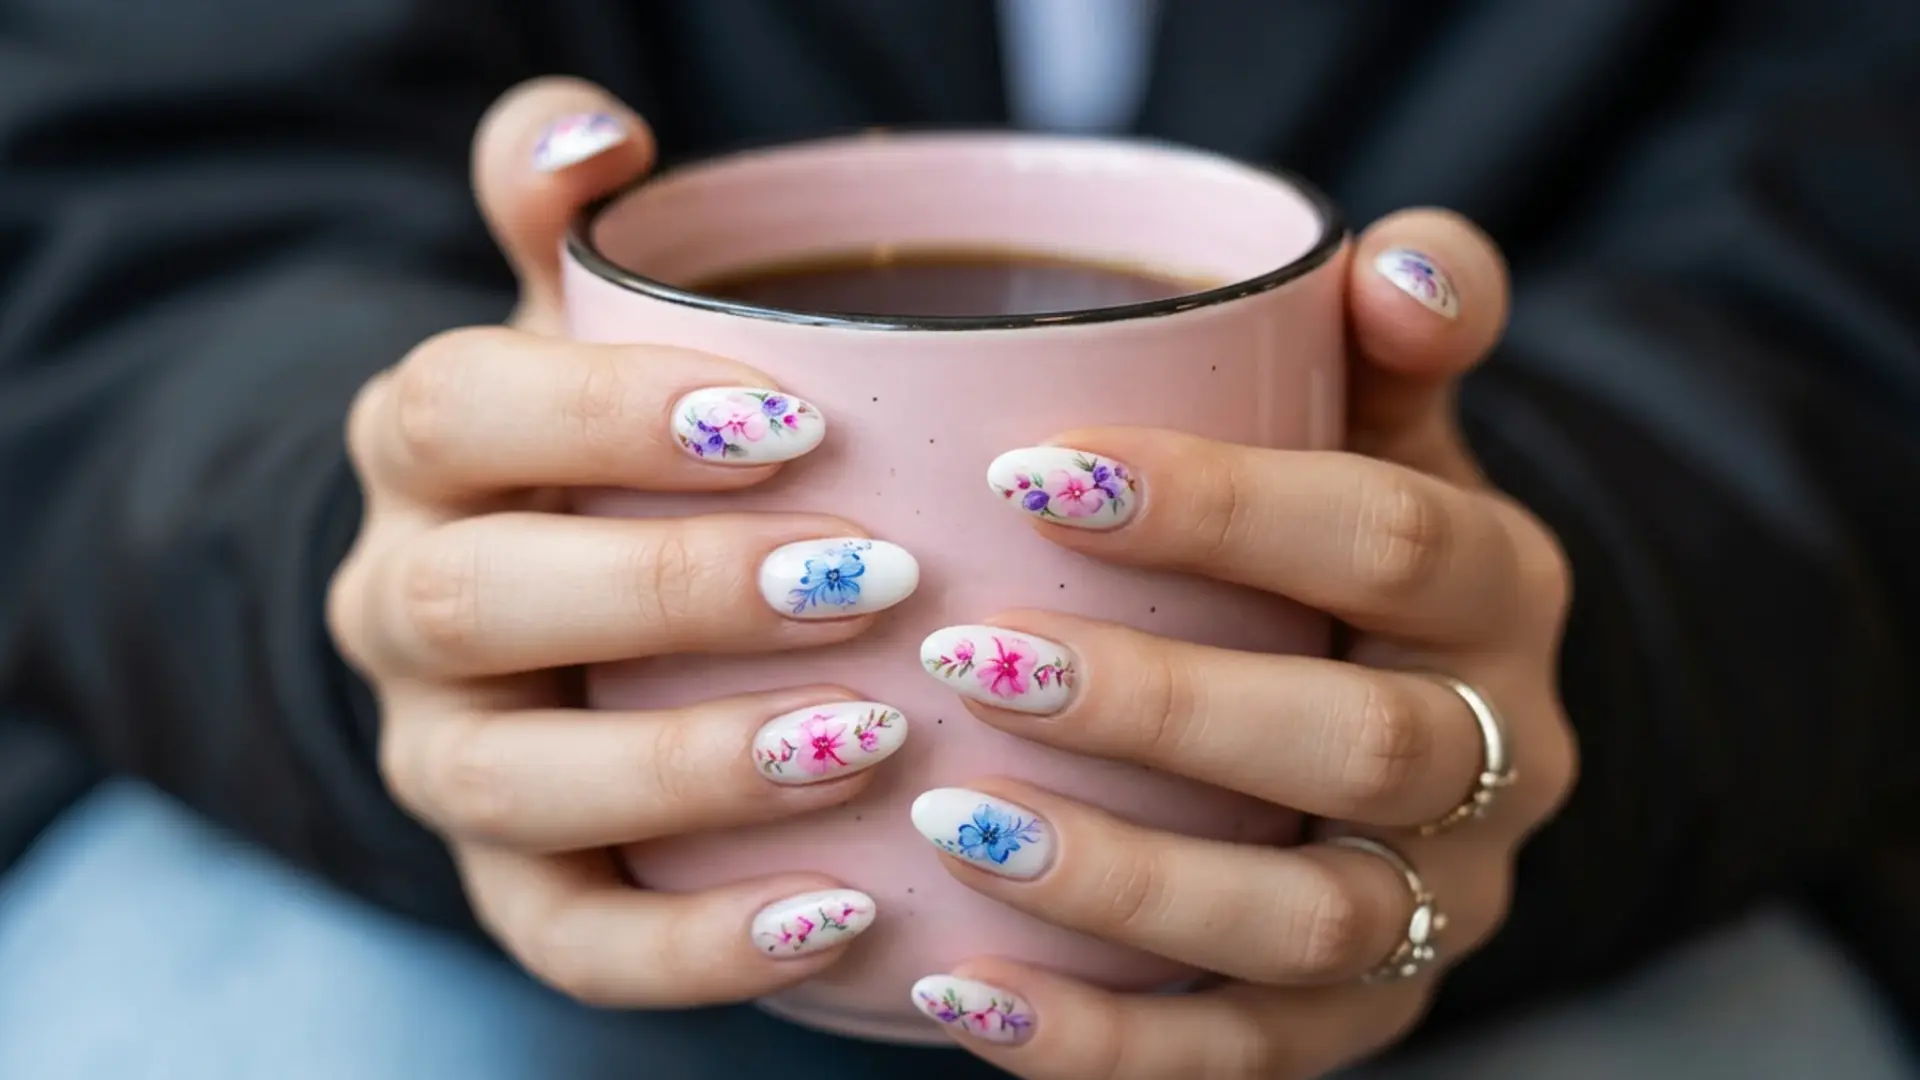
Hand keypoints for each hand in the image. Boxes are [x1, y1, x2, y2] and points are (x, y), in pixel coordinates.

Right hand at [325, 80, 914, 1006]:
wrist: (553, 612)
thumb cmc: (610, 449)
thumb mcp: (582, 323)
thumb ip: (570, 220)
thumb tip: (593, 128)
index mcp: (424, 454)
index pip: (458, 415)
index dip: (605, 420)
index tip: (793, 420)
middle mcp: (406, 610)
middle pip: (478, 602)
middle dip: (669, 590)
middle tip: (868, 579)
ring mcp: (449, 762)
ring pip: (518, 787)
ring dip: (692, 770)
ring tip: (869, 741)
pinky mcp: (513, 890)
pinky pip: (571, 942)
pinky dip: (696, 949)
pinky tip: (841, 917)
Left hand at [907, 214, 1576, 1077]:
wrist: (1427, 717)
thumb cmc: (1358, 548)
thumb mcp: (1393, 431)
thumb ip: (1396, 344)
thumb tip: (1396, 260)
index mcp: (1503, 592)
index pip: (1392, 542)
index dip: (1222, 509)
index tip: (1031, 471)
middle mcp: (1496, 759)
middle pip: (1361, 747)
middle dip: (1162, 706)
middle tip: (973, 657)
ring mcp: (1434, 907)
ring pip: (1308, 926)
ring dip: (1125, 886)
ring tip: (954, 826)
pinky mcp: (1358, 1019)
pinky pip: (1243, 1055)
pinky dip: (1103, 1046)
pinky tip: (961, 993)